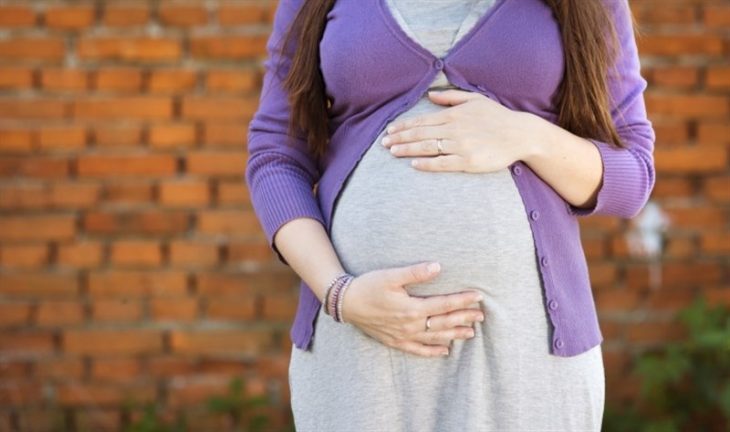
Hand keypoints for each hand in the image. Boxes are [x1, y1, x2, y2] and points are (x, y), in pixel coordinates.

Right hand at [339, 261, 485, 356]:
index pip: (444, 304)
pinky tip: (445, 351)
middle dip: (464, 318)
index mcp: (412, 308)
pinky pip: (418, 350)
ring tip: (471, 333)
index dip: (463, 300)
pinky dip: (433, 352)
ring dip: (454, 335)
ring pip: (435, 338)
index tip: (479, 296)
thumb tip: (438, 267)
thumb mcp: (391, 276)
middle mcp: (410, 325)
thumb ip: (415, 272)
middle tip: (482, 315)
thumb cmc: (368, 286)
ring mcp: (403, 336)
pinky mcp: (395, 342)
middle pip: (443, 322)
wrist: (345, 303)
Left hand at [381, 89, 539, 172]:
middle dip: (400, 138)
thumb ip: (451, 97)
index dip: (404, 127)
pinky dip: (427, 164)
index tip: (389, 131)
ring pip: (428, 148)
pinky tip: (414, 164)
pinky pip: (443, 163)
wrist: (520, 134)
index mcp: (454, 115)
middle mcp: (454, 130)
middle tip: (383, 144)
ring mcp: (461, 146)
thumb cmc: (498, 117)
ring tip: (392, 152)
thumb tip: (430, 95)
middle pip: (420, 134)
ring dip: (407, 150)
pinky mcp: (468, 162)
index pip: (422, 121)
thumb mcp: (475, 100)